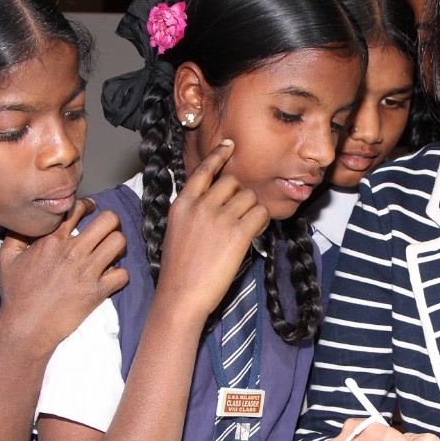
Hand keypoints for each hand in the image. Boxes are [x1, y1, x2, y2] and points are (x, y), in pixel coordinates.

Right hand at [0, 197, 128, 353]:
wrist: (26, 327)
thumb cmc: (16, 294)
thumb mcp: (7, 258)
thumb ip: (17, 235)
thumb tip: (26, 222)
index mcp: (52, 240)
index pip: (78, 208)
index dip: (88, 206)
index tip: (91, 211)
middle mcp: (73, 252)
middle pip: (109, 220)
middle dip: (111, 223)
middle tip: (107, 231)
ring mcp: (87, 271)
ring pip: (119, 243)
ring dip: (118, 246)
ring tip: (111, 252)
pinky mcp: (98, 291)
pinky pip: (123, 274)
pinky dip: (120, 275)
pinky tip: (110, 277)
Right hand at [157, 140, 269, 316]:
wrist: (181, 296)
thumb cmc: (179, 270)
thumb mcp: (177, 232)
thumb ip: (193, 211)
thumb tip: (216, 200)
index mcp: (182, 204)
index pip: (202, 171)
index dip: (218, 156)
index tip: (230, 144)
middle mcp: (200, 206)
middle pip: (232, 182)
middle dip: (241, 195)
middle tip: (241, 215)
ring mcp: (219, 218)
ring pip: (249, 197)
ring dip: (252, 210)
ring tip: (246, 229)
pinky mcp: (237, 233)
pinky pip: (260, 214)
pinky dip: (262, 223)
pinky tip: (254, 235)